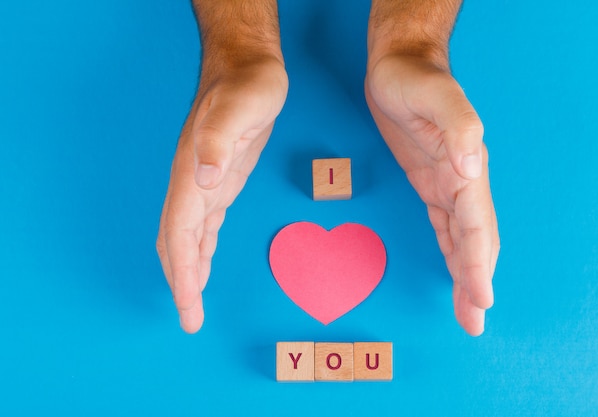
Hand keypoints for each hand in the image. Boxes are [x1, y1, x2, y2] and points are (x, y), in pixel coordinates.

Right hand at [157, 58, 287, 332]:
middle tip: (189, 321)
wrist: (246, 68)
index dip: (181, 272)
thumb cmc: (246, 87)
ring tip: (192, 304)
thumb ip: (219, 141)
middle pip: (177, 243)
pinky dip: (201, 251)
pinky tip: (203, 265)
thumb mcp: (241, 108)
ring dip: (188, 272)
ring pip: (187, 238)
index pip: (179, 234)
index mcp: (192, 174)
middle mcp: (192, 184)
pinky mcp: (220, 182)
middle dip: (181, 283)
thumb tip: (205, 181)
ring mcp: (204, 184)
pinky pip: (204, 226)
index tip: (188, 306)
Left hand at [365, 55, 498, 335]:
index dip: (479, 263)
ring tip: (468, 309)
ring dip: (466, 274)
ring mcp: (445, 183)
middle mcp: (461, 181)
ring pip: (461, 238)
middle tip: (474, 322)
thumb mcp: (436, 97)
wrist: (400, 65)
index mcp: (466, 168)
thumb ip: (459, 129)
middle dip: (476, 281)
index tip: (481, 298)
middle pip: (474, 241)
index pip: (477, 226)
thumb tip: (470, 170)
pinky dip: (450, 251)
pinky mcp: (428, 182)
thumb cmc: (415, 79)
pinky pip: (444, 225)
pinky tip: (453, 269)